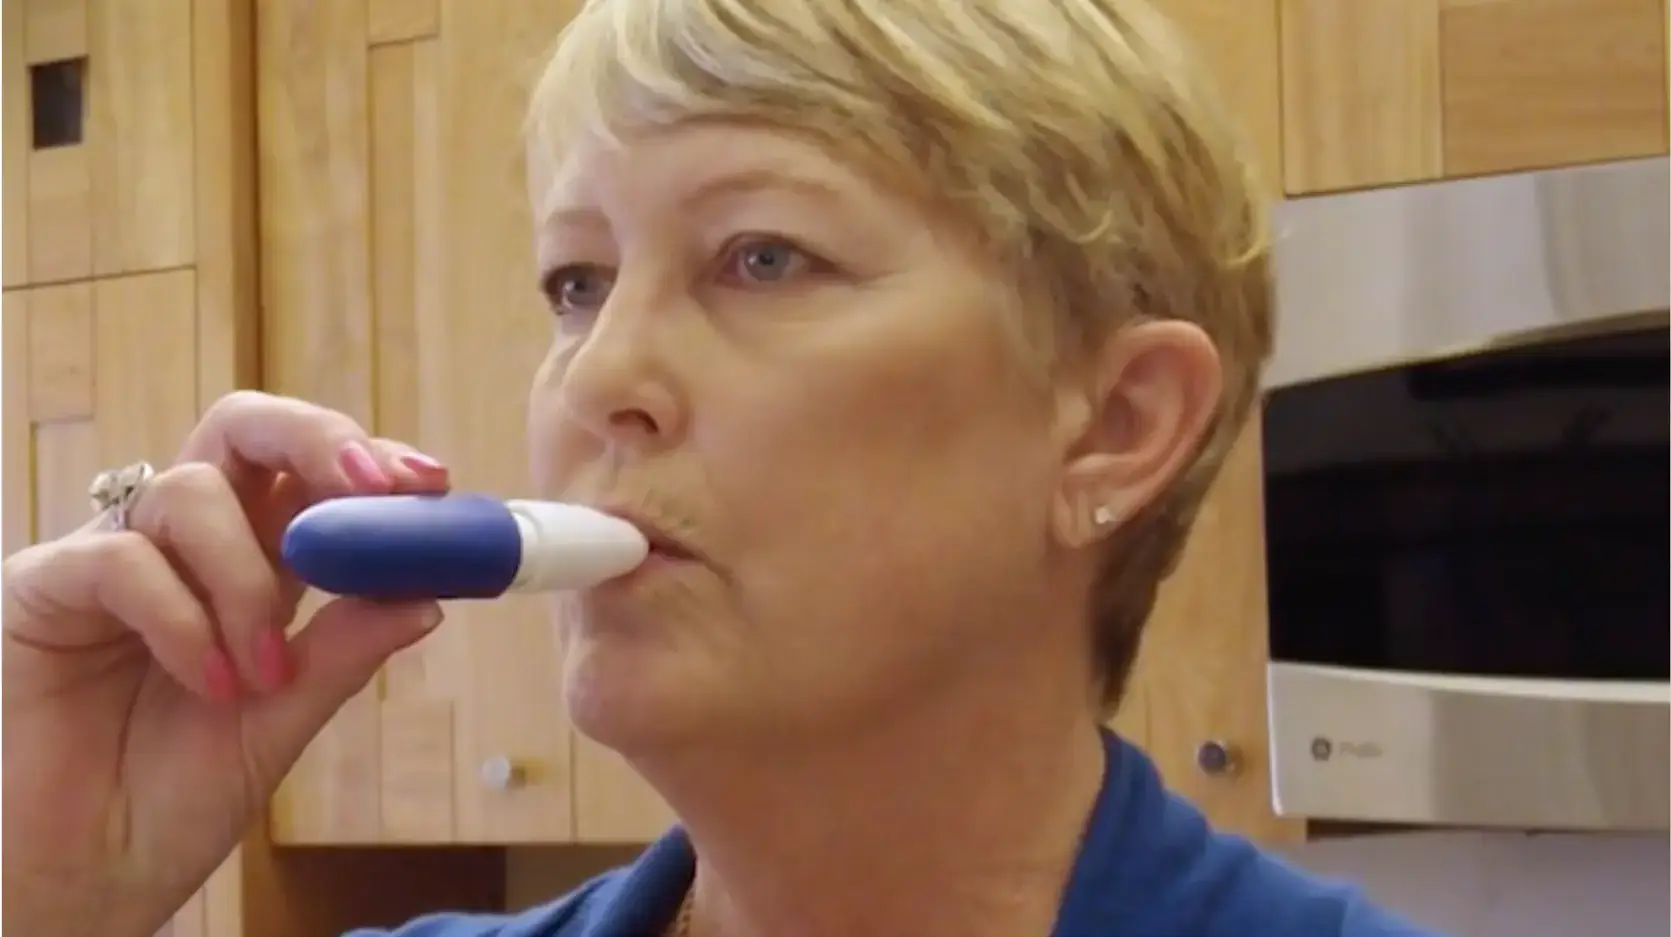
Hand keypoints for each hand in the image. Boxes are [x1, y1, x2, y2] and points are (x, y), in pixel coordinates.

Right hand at [2, 392, 450, 936]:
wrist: (86, 878)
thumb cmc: (175, 799)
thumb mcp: (284, 721)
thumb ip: (345, 652)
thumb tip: (430, 594)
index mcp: (252, 564)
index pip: (308, 472)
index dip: (368, 462)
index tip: (431, 485)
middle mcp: (182, 546)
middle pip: (242, 428)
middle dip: (318, 439)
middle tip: (375, 488)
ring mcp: (110, 558)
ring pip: (191, 491)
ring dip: (250, 582)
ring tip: (262, 675)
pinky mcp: (42, 588)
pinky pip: (122, 559)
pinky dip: (183, 618)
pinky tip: (207, 683)